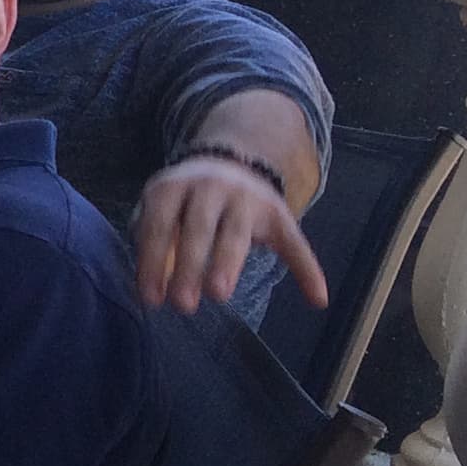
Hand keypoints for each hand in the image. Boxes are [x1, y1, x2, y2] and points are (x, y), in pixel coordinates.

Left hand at [134, 156, 329, 312]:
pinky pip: (295, 243)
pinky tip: (317, 298)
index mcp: (173, 187)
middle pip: (198, 228)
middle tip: (182, 304)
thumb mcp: (161, 207)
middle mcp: (210, 187)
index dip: (152, 262)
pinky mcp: (278, 213)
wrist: (232, 161)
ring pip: (236, 235)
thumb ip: (151, 238)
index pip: (159, 225)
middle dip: (189, 266)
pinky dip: (309, 270)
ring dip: (227, 265)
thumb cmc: (185, 200)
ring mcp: (246, 198)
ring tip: (217, 295)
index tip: (150, 299)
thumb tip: (149, 283)